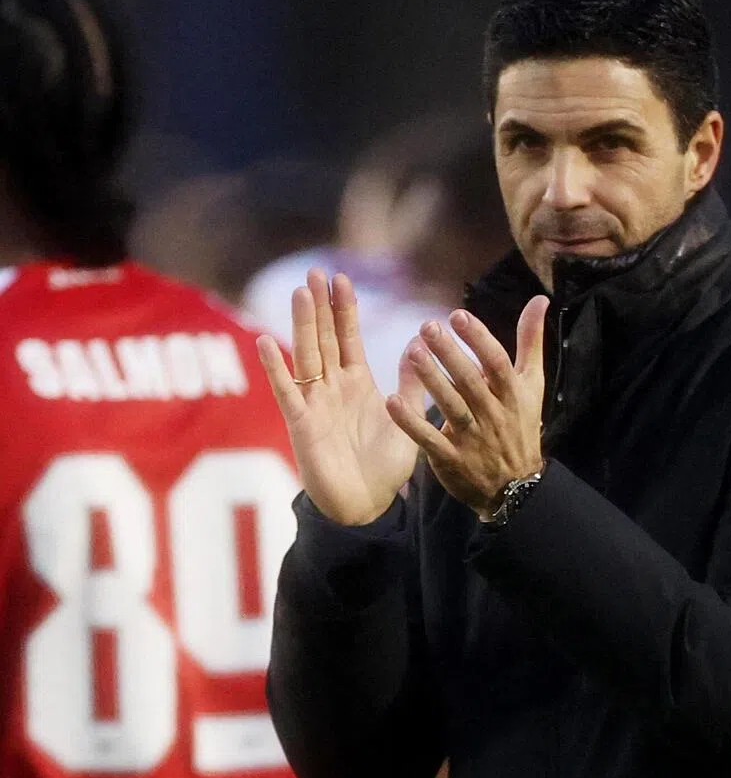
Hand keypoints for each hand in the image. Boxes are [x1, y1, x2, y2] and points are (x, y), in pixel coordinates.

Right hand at [257, 269, 425, 524]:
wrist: (367, 506)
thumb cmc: (385, 468)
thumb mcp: (408, 420)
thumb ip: (411, 385)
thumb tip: (418, 346)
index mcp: (357, 385)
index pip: (348, 338)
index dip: (344, 309)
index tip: (341, 278)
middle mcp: (332, 388)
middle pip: (324, 339)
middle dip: (320, 306)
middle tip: (315, 271)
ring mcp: (315, 404)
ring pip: (306, 356)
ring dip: (302, 325)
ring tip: (299, 293)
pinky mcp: (301, 425)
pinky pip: (287, 393)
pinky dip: (275, 369)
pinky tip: (265, 343)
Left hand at [386, 295, 547, 518]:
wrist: (516, 487)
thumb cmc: (521, 426)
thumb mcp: (532, 384)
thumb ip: (530, 341)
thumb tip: (539, 300)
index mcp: (511, 394)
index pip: (497, 362)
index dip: (478, 338)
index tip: (458, 315)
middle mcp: (493, 414)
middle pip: (470, 381)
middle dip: (450, 354)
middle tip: (427, 327)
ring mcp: (472, 438)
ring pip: (450, 406)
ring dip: (431, 380)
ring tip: (412, 353)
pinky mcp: (451, 459)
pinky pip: (429, 439)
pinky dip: (411, 422)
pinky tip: (392, 401)